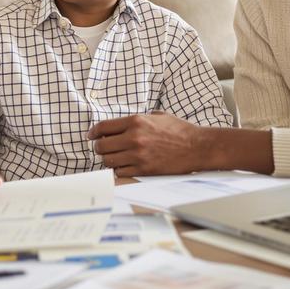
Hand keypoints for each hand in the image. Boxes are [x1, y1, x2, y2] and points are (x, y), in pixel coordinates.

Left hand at [88, 112, 210, 176]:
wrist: (198, 147)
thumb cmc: (179, 130)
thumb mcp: (157, 116)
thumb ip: (138, 118)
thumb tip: (121, 124)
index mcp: (136, 121)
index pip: (103, 127)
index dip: (93, 132)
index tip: (91, 136)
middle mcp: (134, 138)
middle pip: (102, 146)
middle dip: (100, 147)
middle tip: (103, 148)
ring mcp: (138, 155)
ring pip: (108, 161)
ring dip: (108, 159)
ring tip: (114, 158)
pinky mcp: (144, 170)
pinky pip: (120, 172)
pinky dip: (119, 170)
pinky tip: (125, 166)